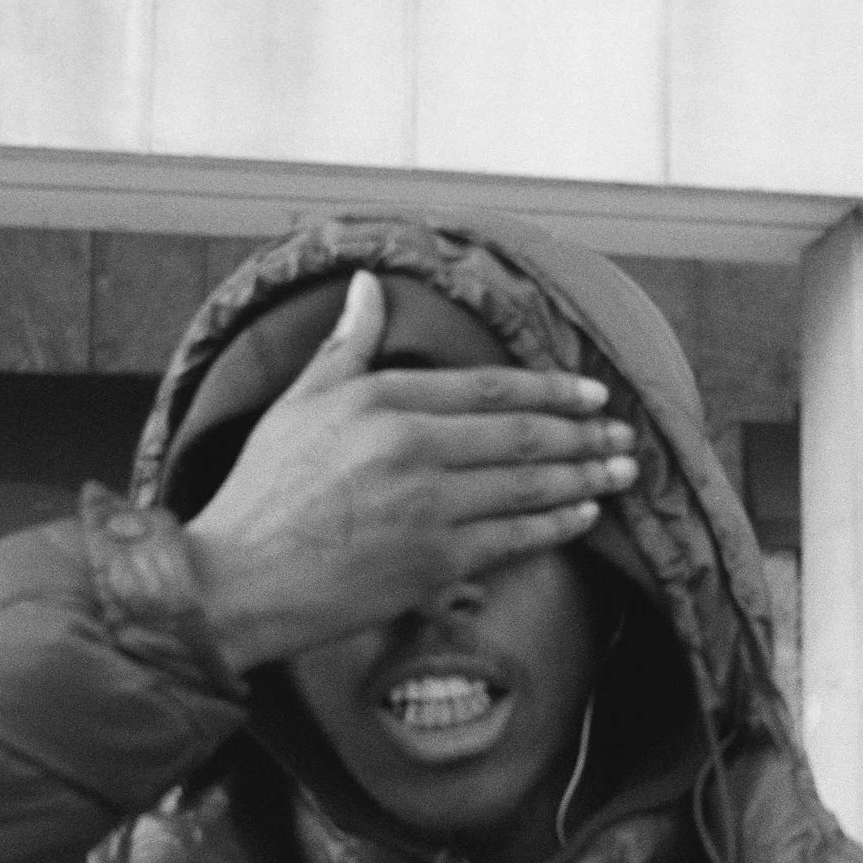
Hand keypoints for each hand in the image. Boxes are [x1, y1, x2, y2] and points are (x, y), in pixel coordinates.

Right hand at [184, 271, 635, 672]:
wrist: (237, 578)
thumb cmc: (262, 492)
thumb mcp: (299, 403)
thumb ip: (346, 344)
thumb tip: (370, 284)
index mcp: (382, 400)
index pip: (489, 387)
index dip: (550, 388)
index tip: (591, 391)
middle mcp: (412, 447)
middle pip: (521, 435)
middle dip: (583, 434)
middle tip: (624, 436)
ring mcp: (428, 507)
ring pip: (527, 486)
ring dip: (584, 476)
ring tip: (622, 471)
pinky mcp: (433, 563)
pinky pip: (513, 538)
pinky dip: (555, 524)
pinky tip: (583, 515)